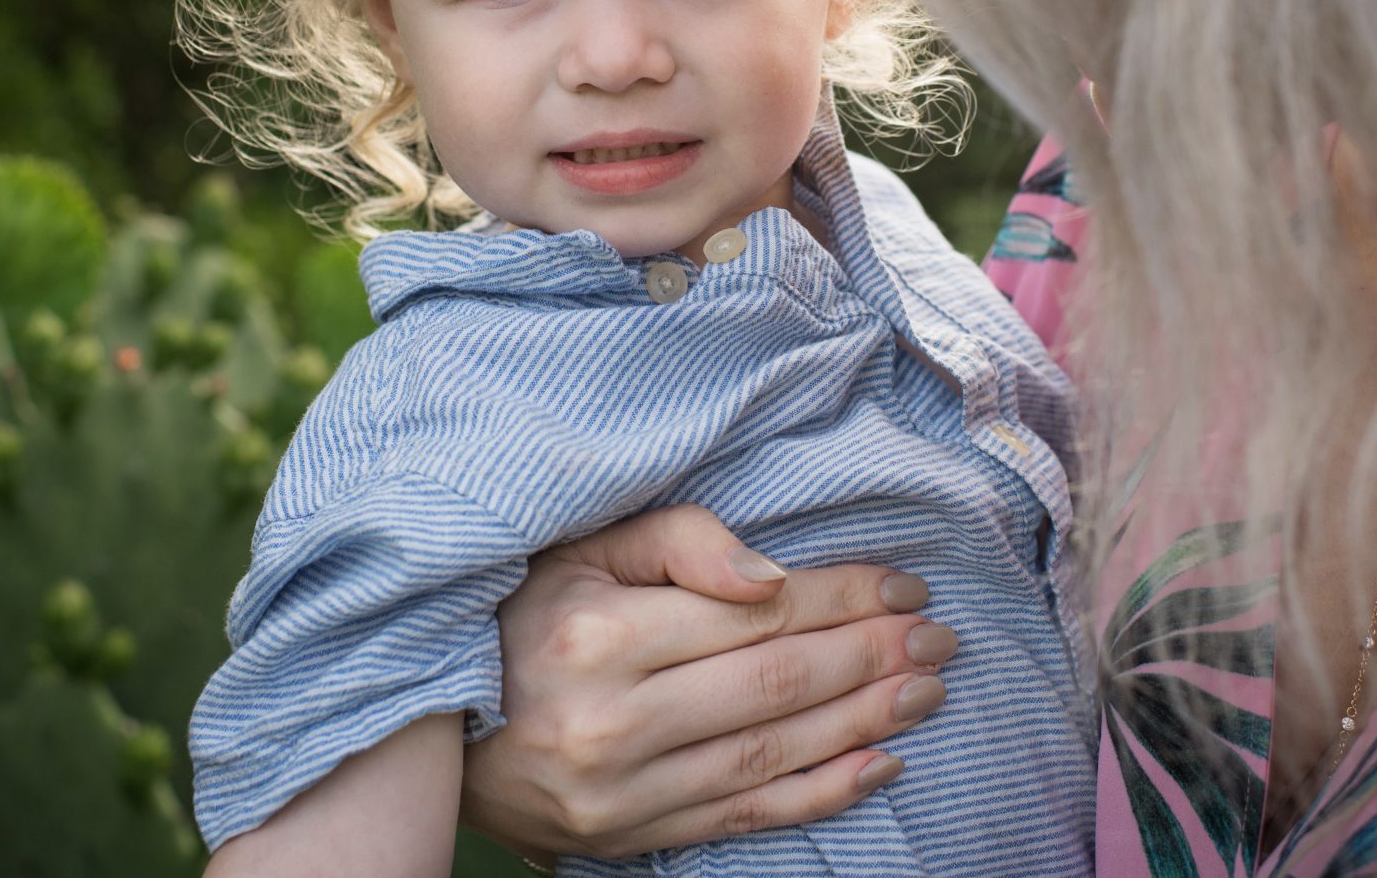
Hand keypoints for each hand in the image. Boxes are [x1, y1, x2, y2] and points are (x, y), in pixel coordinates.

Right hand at [460, 505, 958, 861]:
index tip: (903, 585)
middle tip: (941, 637)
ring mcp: (619, 791)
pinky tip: (879, 765)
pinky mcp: (628, 835)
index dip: (839, 598)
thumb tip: (770, 575)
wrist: (435, 722)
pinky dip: (820, 794)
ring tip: (927, 691)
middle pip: (774, 685)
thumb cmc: (523, 612)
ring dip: (864, 722)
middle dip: (870, 657)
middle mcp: (610, 719)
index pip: (752, 614)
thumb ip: (679, 540)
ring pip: (770, 754)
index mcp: (599, 633)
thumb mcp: (584, 548)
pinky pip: (743, 816)